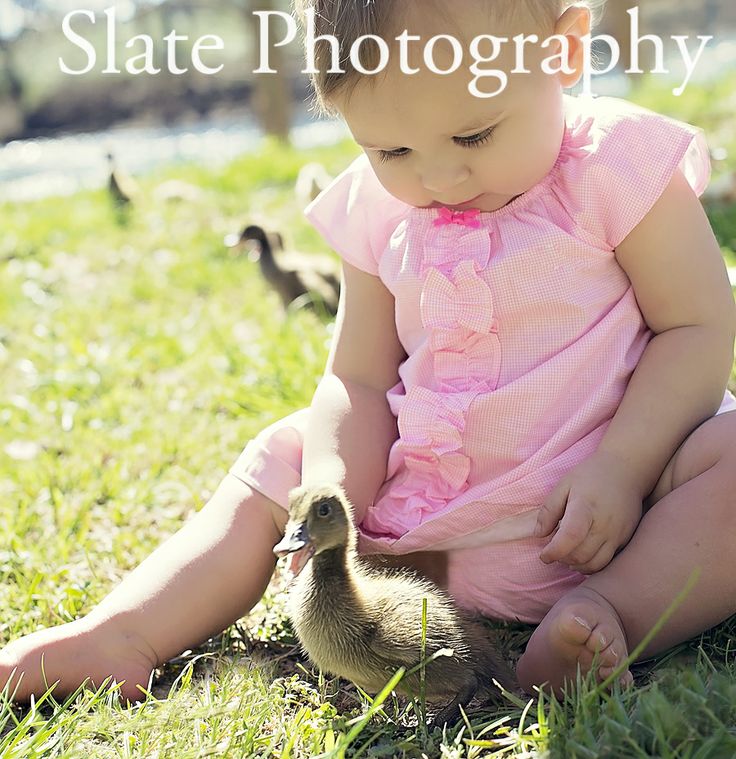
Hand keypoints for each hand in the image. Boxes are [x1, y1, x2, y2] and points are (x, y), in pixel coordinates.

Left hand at [535, 450, 644, 573]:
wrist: (626, 470)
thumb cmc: (590, 476)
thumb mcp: (564, 485)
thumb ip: (549, 510)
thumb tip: (539, 535)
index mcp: (585, 507)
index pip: (571, 536)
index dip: (554, 551)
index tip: (544, 556)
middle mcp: (604, 524)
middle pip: (581, 555)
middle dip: (562, 559)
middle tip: (554, 553)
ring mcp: (617, 533)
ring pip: (595, 564)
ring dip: (577, 565)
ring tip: (567, 556)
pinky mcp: (626, 539)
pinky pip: (608, 561)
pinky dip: (592, 564)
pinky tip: (582, 555)